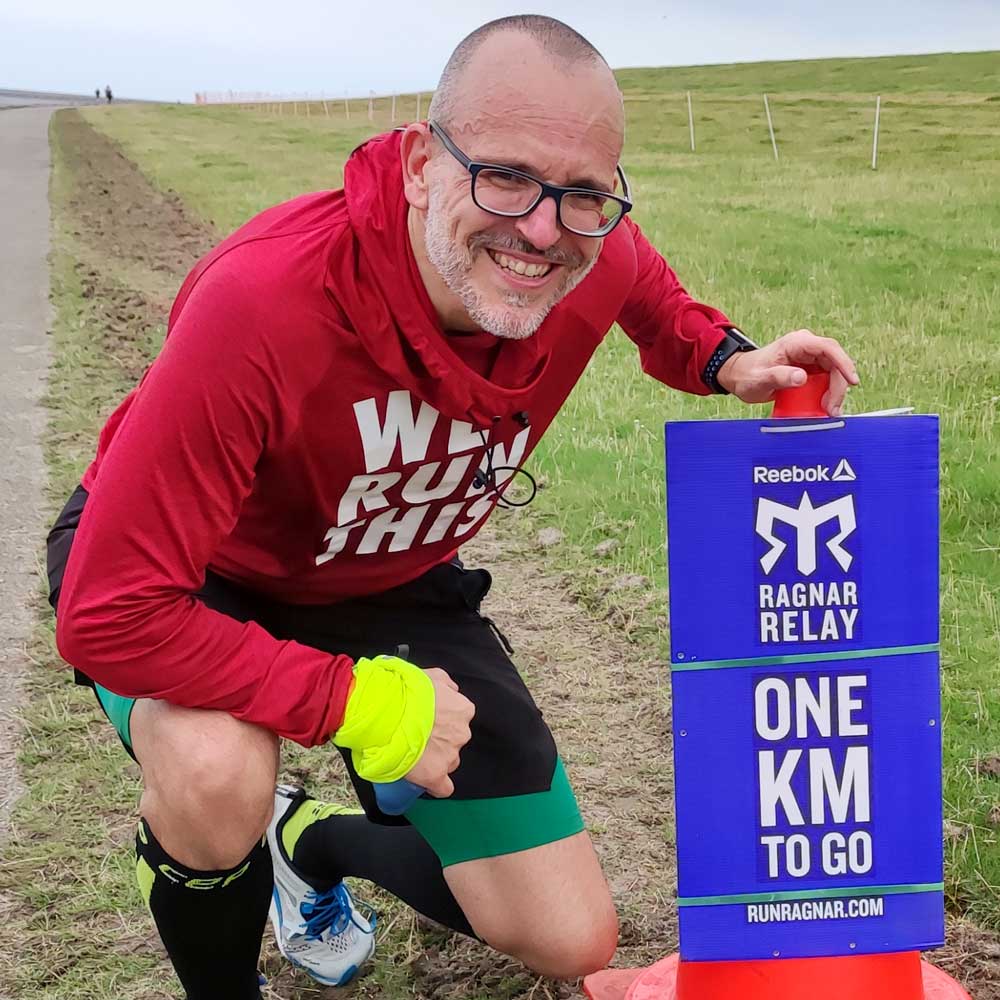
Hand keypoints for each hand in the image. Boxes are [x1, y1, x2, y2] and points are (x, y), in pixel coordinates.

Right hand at [404, 668, 474, 797]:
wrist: (386, 711)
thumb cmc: (406, 691)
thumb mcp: (432, 676)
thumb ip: (446, 684)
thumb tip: (451, 691)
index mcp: (462, 710)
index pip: (459, 721)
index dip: (442, 723)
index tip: (429, 723)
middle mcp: (460, 733)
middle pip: (454, 742)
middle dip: (439, 740)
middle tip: (418, 736)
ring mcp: (449, 755)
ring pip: (448, 762)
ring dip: (435, 759)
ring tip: (412, 754)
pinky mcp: (435, 774)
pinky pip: (443, 787)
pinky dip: (435, 785)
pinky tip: (425, 781)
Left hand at [717, 329, 859, 415]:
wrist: (739, 376)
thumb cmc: (746, 375)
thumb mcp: (760, 379)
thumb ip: (779, 377)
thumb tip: (802, 377)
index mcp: (796, 343)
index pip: (828, 348)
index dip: (843, 363)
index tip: (852, 381)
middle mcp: (806, 347)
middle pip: (834, 363)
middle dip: (838, 386)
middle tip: (832, 408)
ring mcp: (809, 358)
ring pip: (833, 372)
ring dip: (835, 391)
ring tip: (829, 410)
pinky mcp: (810, 369)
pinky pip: (826, 379)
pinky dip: (828, 393)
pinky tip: (825, 407)